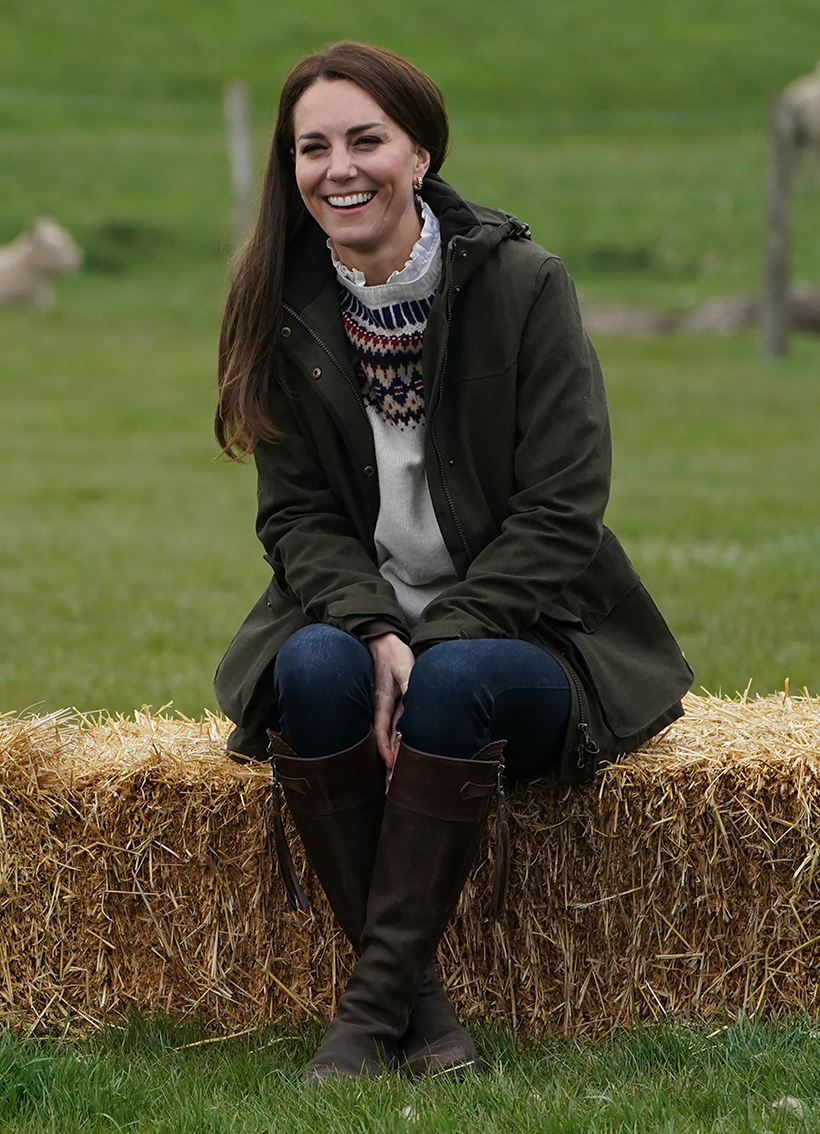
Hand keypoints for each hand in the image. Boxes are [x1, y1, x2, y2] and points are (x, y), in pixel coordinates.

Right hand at [367, 633, 413, 769]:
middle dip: (388, 762)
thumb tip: (411, 698)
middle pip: (384, 739)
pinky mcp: (391, 703)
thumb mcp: (403, 666)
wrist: (383, 641)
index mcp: (382, 701)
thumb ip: (407, 683)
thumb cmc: (393, 653)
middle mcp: (381, 707)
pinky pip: (393, 726)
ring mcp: (386, 706)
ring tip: (394, 777)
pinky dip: (395, 742)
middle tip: (391, 785)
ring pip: (388, 735)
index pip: (381, 731)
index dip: (385, 749)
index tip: (391, 765)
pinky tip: (401, 752)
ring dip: (392, 755)